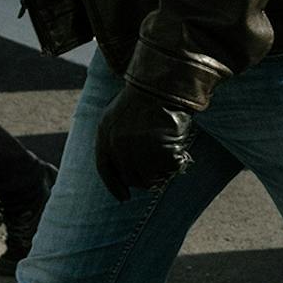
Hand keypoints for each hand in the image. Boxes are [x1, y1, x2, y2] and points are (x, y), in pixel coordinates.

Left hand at [93, 83, 195, 201]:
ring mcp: (138, 148)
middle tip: (155, 177)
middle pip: (129, 177)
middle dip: (142, 181)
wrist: (162, 84)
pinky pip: (167, 169)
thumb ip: (116, 139)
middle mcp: (118, 143)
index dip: (114, 186)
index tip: (124, 198)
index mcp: (105, 133)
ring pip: (149, 178)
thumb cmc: (146, 98)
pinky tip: (177, 152)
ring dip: (160, 174)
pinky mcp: (157, 150)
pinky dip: (174, 164)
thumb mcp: (121, 115)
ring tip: (167, 161)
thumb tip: (124, 172)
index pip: (105, 168)